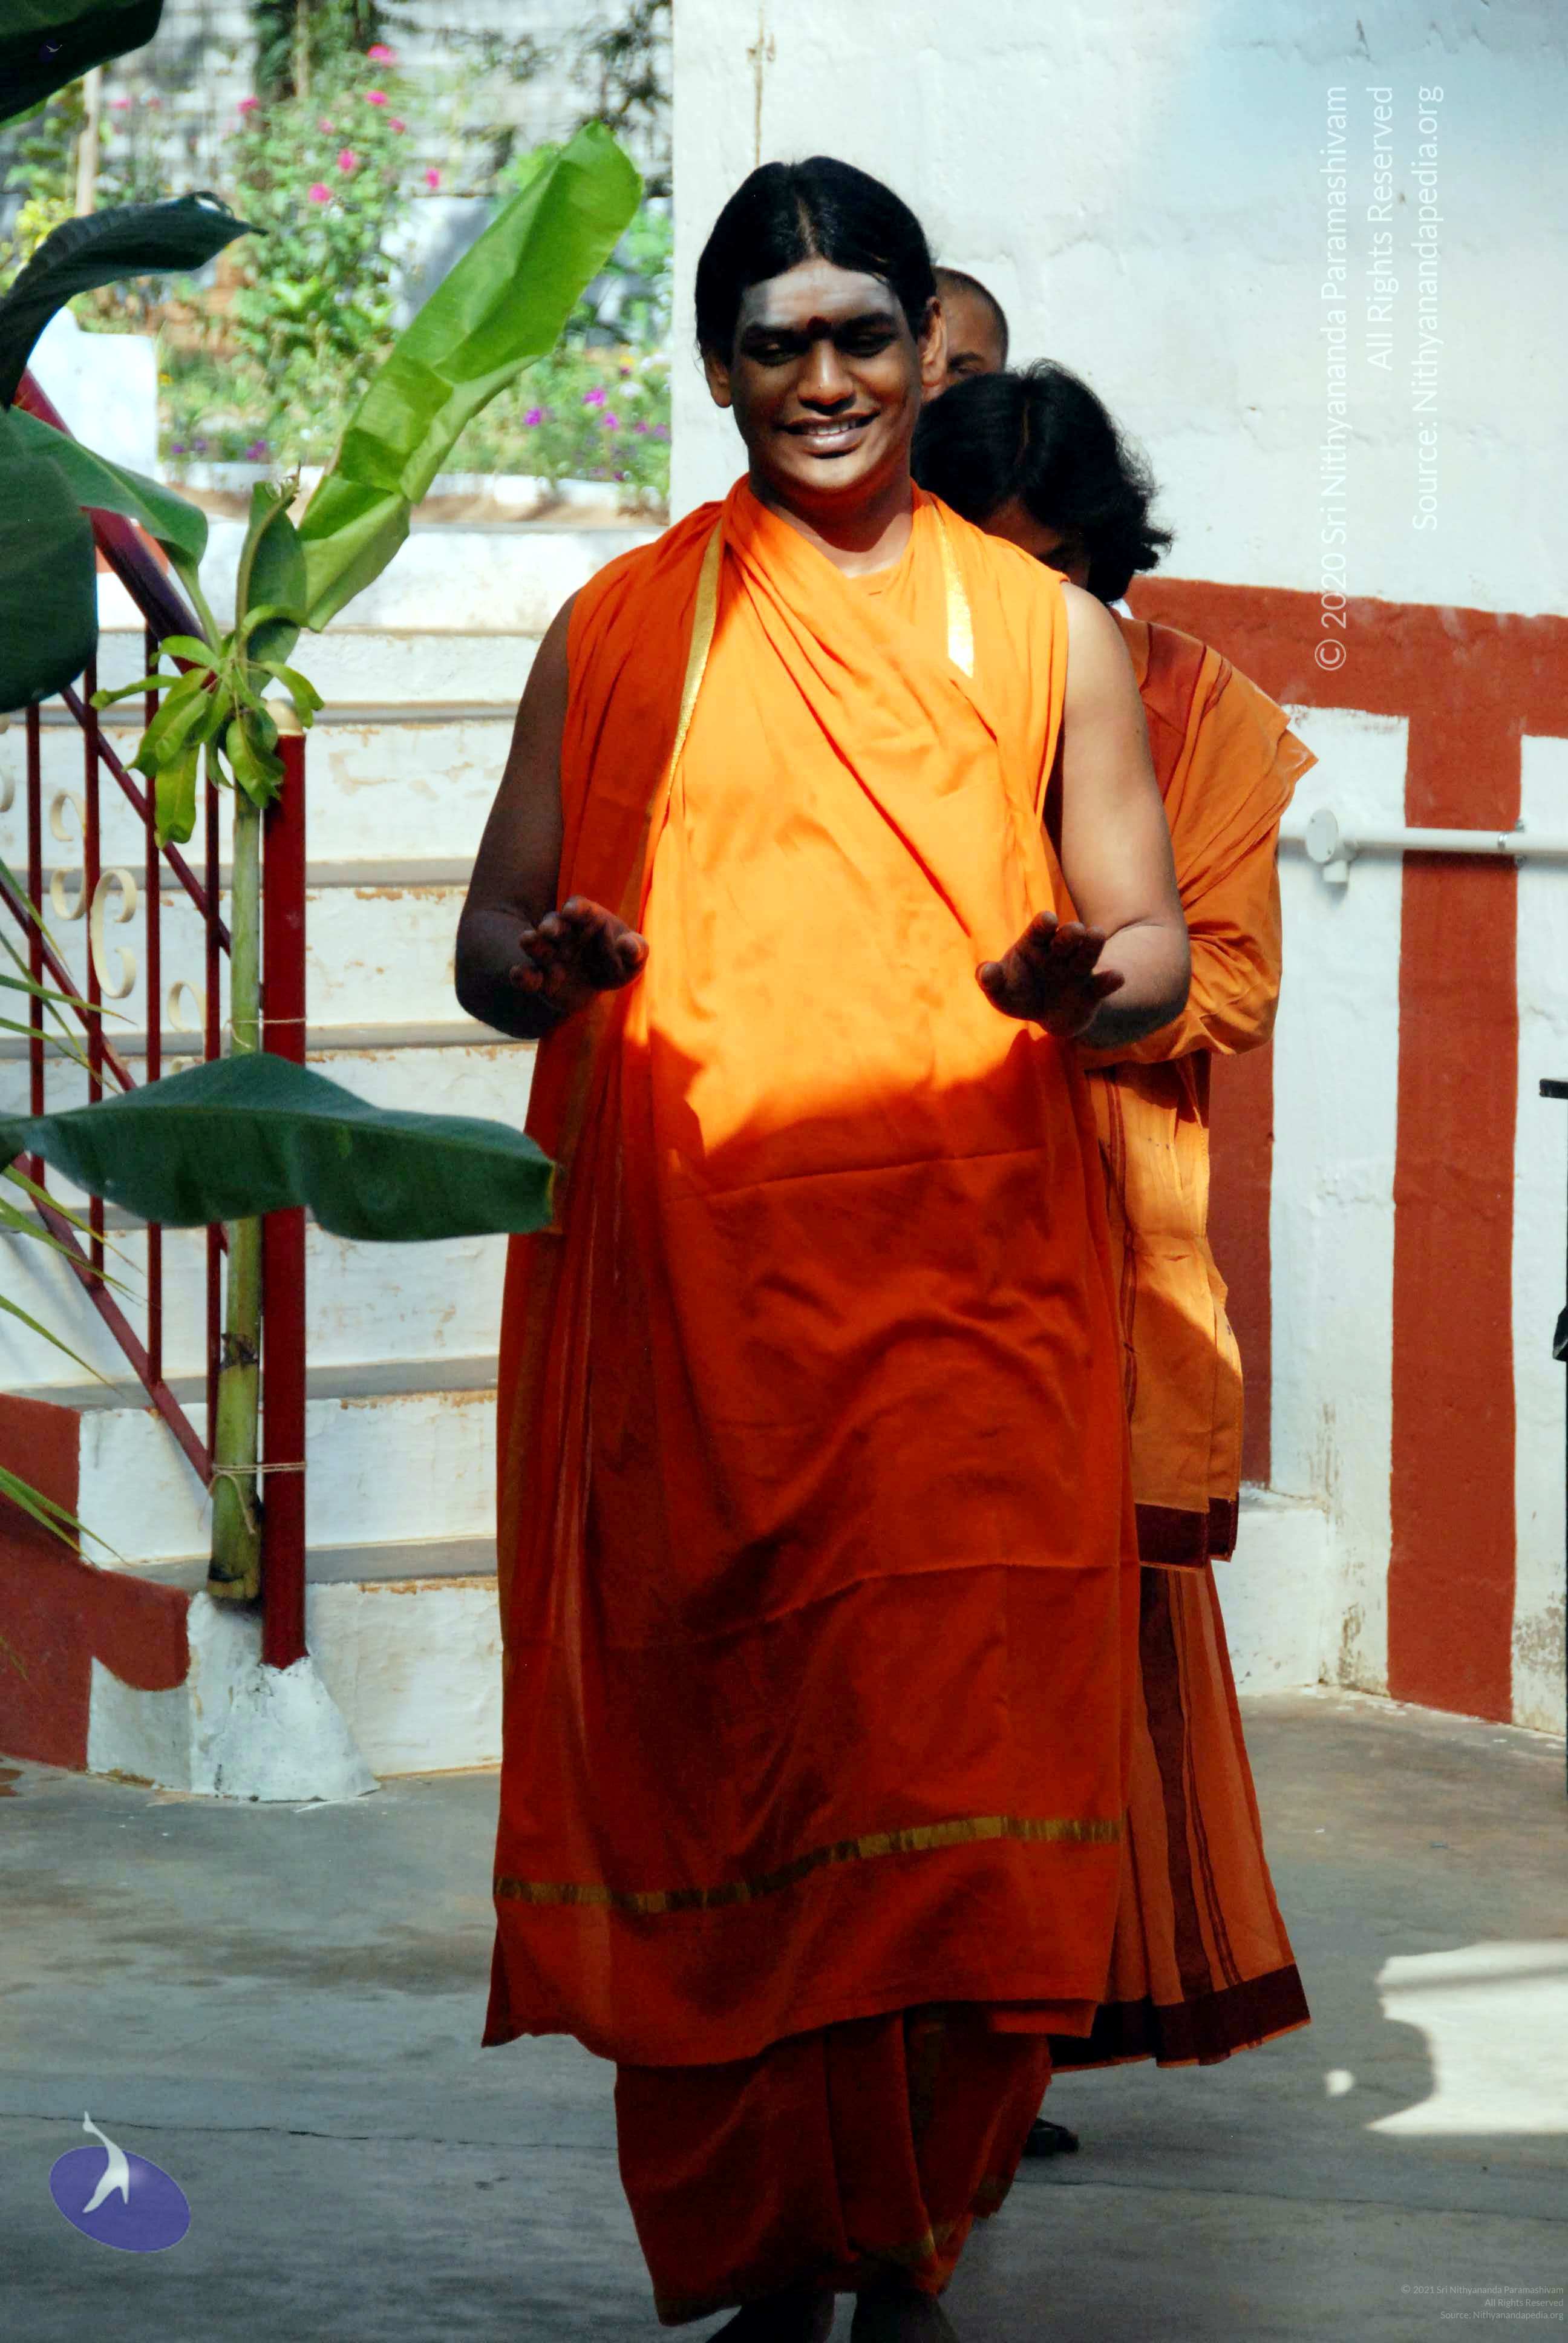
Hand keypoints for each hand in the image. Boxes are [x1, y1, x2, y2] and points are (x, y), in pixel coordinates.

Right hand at [509, 896, 648, 1021]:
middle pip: (554, 924)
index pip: (579, 908)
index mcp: (586, 919)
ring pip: (537, 946)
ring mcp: (549, 955)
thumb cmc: (617, 962)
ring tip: (527, 940)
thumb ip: (636, 950)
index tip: (573, 910)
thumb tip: (629, 946)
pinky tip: (518, 975)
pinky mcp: (540, 979)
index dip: (576, 909)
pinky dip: (522, 975)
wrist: (597, 986)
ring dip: (532, 943)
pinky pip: (528, 975)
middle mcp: (563, 933)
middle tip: (549, 929)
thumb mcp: (633, 959)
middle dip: (552, 926)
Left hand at [977, 912, 1125, 1037]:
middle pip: (1066, 938)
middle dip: (1070, 934)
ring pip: (1087, 954)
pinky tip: (1117, 976)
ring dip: (1092, 945)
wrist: (1048, 1015)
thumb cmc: (1020, 994)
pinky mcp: (1092, 992)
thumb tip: (985, 972)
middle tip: (1075, 930)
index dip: (1043, 924)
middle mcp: (1060, 952)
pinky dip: (1110, 980)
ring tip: (1097, 934)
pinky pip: (1102, 984)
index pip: (1040, 930)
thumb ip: (991, 980)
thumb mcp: (1001, 991)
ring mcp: (1078, 970)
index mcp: (1036, 944)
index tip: (1048, 920)